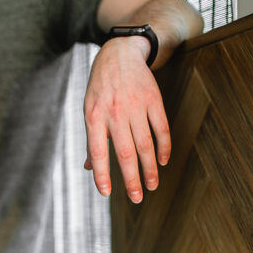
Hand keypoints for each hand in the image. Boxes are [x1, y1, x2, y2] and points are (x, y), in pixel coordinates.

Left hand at [83, 35, 170, 202]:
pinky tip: (162, 162)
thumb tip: (89, 168)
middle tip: (136, 198)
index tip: (106, 193)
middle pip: (125, 152)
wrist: (121, 54)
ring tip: (151, 185)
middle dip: (131, 178)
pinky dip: (163, 147)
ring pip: (145, 144)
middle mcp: (115, 113)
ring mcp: (136, 106)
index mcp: (94, 117)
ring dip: (149, 168)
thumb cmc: (100, 88)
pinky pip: (161, 128)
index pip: (97, 151)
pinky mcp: (153, 100)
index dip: (102, 173)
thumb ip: (92, 139)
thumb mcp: (89, 110)